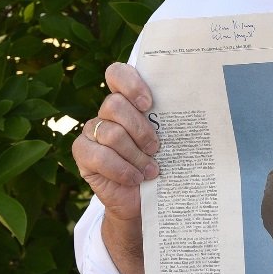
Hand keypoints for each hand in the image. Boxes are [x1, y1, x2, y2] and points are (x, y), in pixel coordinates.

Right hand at [71, 62, 159, 222]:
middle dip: (140, 129)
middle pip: (115, 105)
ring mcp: (91, 131)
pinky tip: (135, 178)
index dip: (130, 84)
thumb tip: (190, 107)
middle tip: (155, 148)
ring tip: (150, 170)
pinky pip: (99, 156)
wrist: (143, 199)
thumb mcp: (167, 140)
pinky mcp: (82, 153)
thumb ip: (167, 121)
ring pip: (111, 133)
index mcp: (127, 100)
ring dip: (135, 156)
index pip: (117, 74)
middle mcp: (106, 112)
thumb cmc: (158, 163)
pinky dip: (121, 169)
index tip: (148, 103)